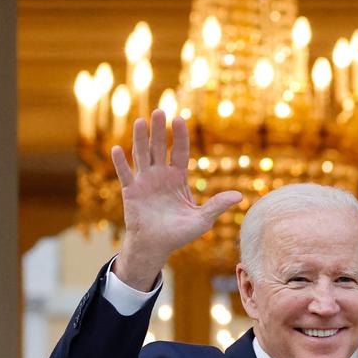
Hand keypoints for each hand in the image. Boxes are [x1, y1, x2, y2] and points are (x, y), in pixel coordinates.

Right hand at [110, 109, 241, 289]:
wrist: (156, 246)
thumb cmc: (180, 233)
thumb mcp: (203, 219)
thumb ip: (218, 205)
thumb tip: (240, 196)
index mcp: (178, 178)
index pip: (180, 152)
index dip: (180, 136)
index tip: (180, 119)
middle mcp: (160, 176)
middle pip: (160, 148)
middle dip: (159, 130)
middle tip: (159, 111)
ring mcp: (144, 182)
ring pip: (142, 155)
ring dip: (140, 139)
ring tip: (139, 121)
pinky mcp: (131, 192)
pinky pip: (125, 174)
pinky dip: (121, 163)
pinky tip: (117, 149)